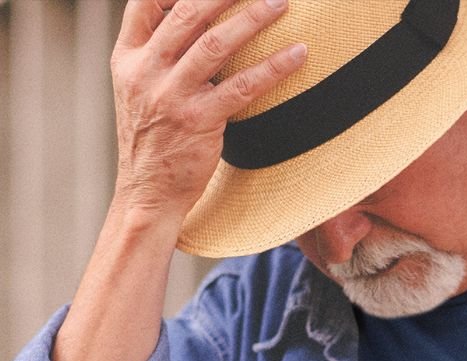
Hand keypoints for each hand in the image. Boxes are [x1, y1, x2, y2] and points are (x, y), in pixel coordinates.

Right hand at [110, 0, 305, 218]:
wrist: (148, 193)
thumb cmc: (151, 142)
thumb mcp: (137, 93)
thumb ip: (157, 58)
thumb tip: (190, 27)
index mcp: (127, 59)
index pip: (144, 3)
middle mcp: (146, 72)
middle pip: (187, 14)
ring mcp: (172, 96)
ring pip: (215, 43)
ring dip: (252, 18)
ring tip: (280, 3)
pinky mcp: (200, 122)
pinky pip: (243, 86)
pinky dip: (273, 67)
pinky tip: (297, 55)